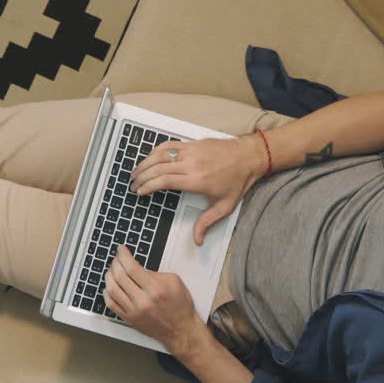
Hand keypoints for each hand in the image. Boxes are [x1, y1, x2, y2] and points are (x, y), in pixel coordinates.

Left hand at [104, 245, 202, 350]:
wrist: (180, 330)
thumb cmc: (180, 307)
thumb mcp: (174, 282)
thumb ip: (155, 272)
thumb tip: (138, 266)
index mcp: (155, 289)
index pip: (132, 267)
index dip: (123, 255)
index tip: (121, 250)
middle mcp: (142, 301)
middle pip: (119, 276)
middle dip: (115, 262)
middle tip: (116, 258)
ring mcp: (134, 311)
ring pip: (112, 289)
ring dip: (109, 276)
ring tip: (112, 270)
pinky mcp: (129, 319)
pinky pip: (111, 304)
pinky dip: (107, 293)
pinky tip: (109, 286)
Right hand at [130, 134, 266, 244]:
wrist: (249, 157)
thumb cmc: (238, 180)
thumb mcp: (225, 207)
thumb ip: (207, 223)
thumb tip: (197, 240)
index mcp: (196, 180)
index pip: (164, 181)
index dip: (148, 186)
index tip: (140, 192)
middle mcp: (192, 164)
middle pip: (158, 168)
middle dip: (142, 177)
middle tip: (134, 185)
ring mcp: (191, 151)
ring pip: (160, 155)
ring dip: (145, 163)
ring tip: (135, 172)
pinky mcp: (193, 143)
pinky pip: (169, 145)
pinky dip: (155, 151)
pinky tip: (149, 158)